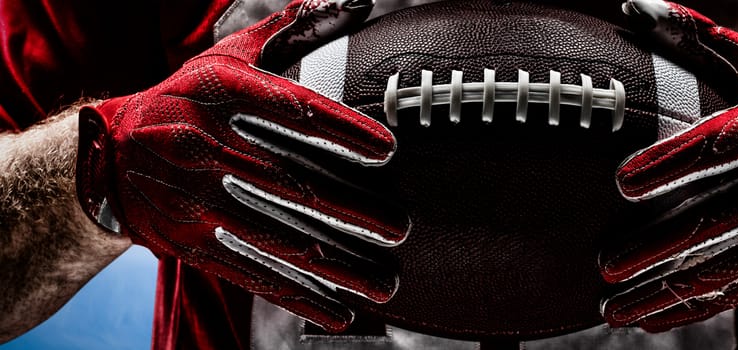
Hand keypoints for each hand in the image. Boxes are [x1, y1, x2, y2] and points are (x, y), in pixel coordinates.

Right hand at [75, 0, 407, 331]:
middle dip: (350, 212)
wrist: (104, 157)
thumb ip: (289, 31)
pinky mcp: (191, 243)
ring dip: (334, 265)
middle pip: (290, 185)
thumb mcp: (226, 57)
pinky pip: (250, 273)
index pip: (290, 110)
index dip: (340, 130)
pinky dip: (296, 296)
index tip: (386, 149)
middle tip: (399, 228)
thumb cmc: (182, 98)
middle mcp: (207, 147)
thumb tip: (354, 3)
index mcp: (221, 95)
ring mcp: (197, 201)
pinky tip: (337, 312)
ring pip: (276, 239)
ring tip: (383, 282)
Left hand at [599, 0, 737, 331]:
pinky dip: (693, 310)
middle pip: (722, 217)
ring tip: (615, 306)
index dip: (672, 163)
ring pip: (729, 267)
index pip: (723, 143)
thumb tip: (636, 6)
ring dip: (668, 290)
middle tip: (605, 263)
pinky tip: (649, 319)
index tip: (622, 183)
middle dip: (660, 245)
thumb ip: (702, 40)